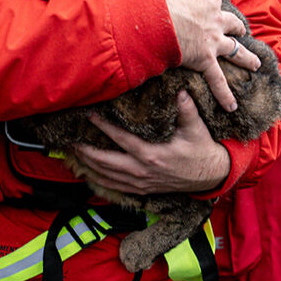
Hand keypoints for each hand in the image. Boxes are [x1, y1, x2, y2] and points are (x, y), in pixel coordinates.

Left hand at [72, 90, 229, 193]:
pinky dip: (98, 180)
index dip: (103, 127)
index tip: (89, 116)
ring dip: (88, 166)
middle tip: (70, 141)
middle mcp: (142, 171)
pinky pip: (115, 187)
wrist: (210, 176)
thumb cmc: (202, 149)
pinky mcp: (142, 189)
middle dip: (86, 151)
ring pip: (107, 177)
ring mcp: (140, 183)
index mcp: (152, 154)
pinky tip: (88, 173)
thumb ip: (186, 108)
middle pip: (105, 163)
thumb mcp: (196, 127)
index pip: (121, 139)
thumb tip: (179, 90)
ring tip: (74, 154)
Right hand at [157, 0, 260, 111]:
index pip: (215, 3)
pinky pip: (217, 81)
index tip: (212, 11)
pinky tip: (232, 106)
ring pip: (235, 52)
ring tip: (256, 65)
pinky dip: (224, 95)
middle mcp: (216, 20)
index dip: (214, 8)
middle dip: (239, 31)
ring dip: (246, 60)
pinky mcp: (205, 61)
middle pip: (232, 26)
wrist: (158, 17)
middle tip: (243, 34)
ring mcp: (213, 42)